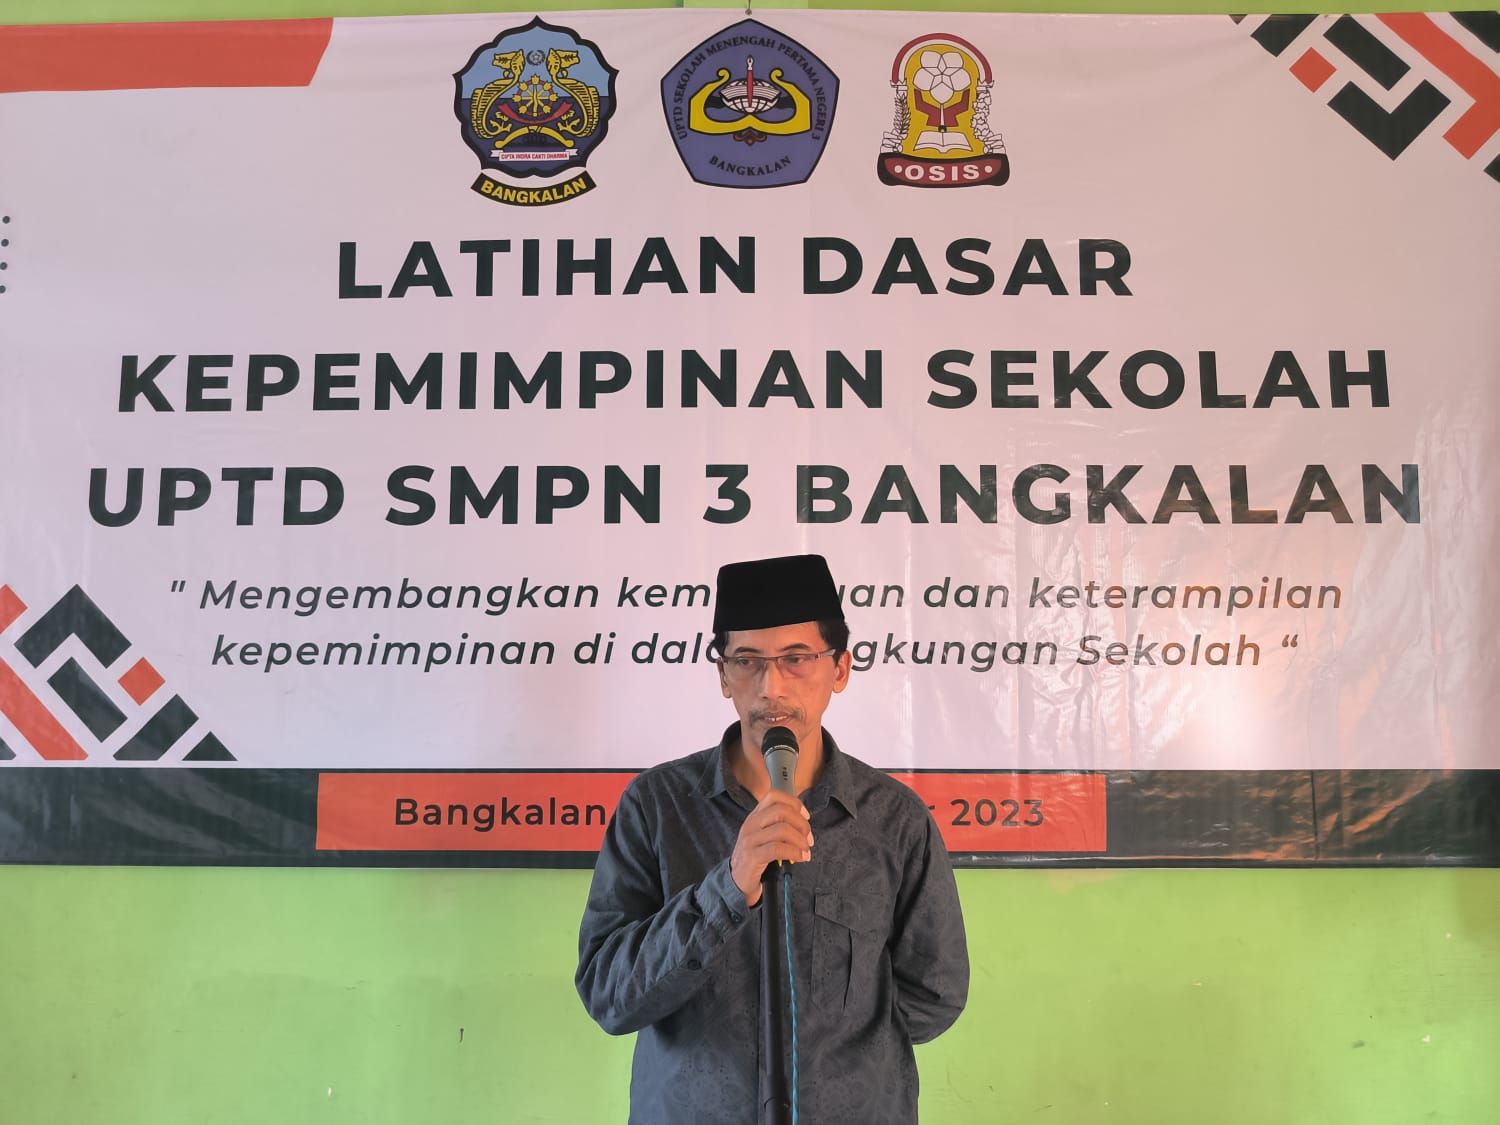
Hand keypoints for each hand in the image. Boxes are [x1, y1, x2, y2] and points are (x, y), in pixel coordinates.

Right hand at [731, 790, 813, 906]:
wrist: (736, 879)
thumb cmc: (755, 855)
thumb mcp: (763, 835)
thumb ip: (779, 825)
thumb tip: (804, 823)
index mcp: (755, 815)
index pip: (774, 796)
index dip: (794, 803)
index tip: (806, 817)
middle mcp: (751, 823)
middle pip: (781, 811)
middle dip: (801, 824)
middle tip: (809, 838)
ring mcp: (750, 839)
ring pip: (782, 830)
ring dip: (800, 841)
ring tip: (806, 851)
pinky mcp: (752, 856)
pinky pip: (778, 849)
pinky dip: (794, 852)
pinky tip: (800, 858)